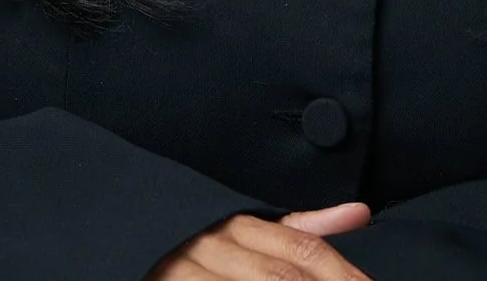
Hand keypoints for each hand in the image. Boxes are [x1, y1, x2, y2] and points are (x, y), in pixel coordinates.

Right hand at [145, 201, 372, 279]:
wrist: (127, 235)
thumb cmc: (199, 246)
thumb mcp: (249, 230)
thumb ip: (301, 227)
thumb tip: (359, 213)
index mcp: (240, 224)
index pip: (303, 249)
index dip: (342, 274)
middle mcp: (215, 244)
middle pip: (283, 275)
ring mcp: (187, 270)